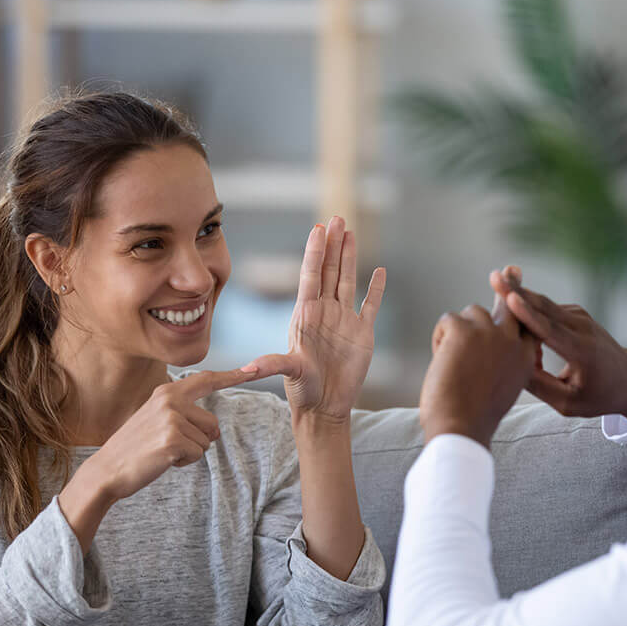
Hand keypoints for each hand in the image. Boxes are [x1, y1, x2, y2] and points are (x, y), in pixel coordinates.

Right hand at [91, 368, 261, 500]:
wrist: (107, 469)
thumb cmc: (136, 447)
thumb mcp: (157, 418)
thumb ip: (184, 414)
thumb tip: (215, 429)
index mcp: (167, 392)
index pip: (206, 380)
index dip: (232, 376)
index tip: (254, 369)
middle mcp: (170, 400)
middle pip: (213, 424)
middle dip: (198, 440)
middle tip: (167, 444)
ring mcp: (171, 419)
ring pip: (206, 441)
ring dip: (189, 452)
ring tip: (162, 451)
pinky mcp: (173, 439)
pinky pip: (197, 454)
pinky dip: (184, 462)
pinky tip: (162, 460)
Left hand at [246, 216, 385, 422]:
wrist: (325, 407)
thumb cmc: (303, 390)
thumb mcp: (288, 373)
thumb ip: (272, 365)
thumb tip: (247, 368)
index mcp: (306, 315)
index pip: (310, 276)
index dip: (314, 252)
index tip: (317, 229)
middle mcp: (324, 312)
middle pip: (329, 270)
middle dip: (333, 244)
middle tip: (336, 218)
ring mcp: (344, 320)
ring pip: (347, 280)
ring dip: (350, 257)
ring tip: (350, 232)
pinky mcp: (362, 333)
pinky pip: (370, 305)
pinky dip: (376, 289)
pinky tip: (379, 271)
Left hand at [420, 294, 536, 447]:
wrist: (460, 427)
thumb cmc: (472, 416)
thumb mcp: (497, 389)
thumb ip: (499, 363)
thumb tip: (484, 344)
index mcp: (525, 359)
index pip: (527, 324)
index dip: (521, 309)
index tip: (521, 291)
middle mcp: (512, 341)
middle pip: (509, 305)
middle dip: (508, 286)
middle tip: (508, 270)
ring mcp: (489, 332)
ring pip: (470, 313)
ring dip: (458, 331)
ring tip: (453, 363)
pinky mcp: (463, 329)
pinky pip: (447, 319)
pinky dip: (439, 337)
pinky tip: (441, 359)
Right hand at [490, 266, 626, 422]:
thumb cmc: (599, 395)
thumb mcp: (569, 403)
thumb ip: (540, 387)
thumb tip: (510, 368)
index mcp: (581, 351)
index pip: (549, 330)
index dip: (528, 314)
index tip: (511, 299)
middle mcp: (582, 328)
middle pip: (543, 306)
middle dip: (516, 291)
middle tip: (494, 276)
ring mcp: (579, 317)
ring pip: (542, 305)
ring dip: (517, 302)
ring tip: (496, 286)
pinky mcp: (574, 313)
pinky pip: (545, 310)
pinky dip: (528, 315)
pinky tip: (521, 331)